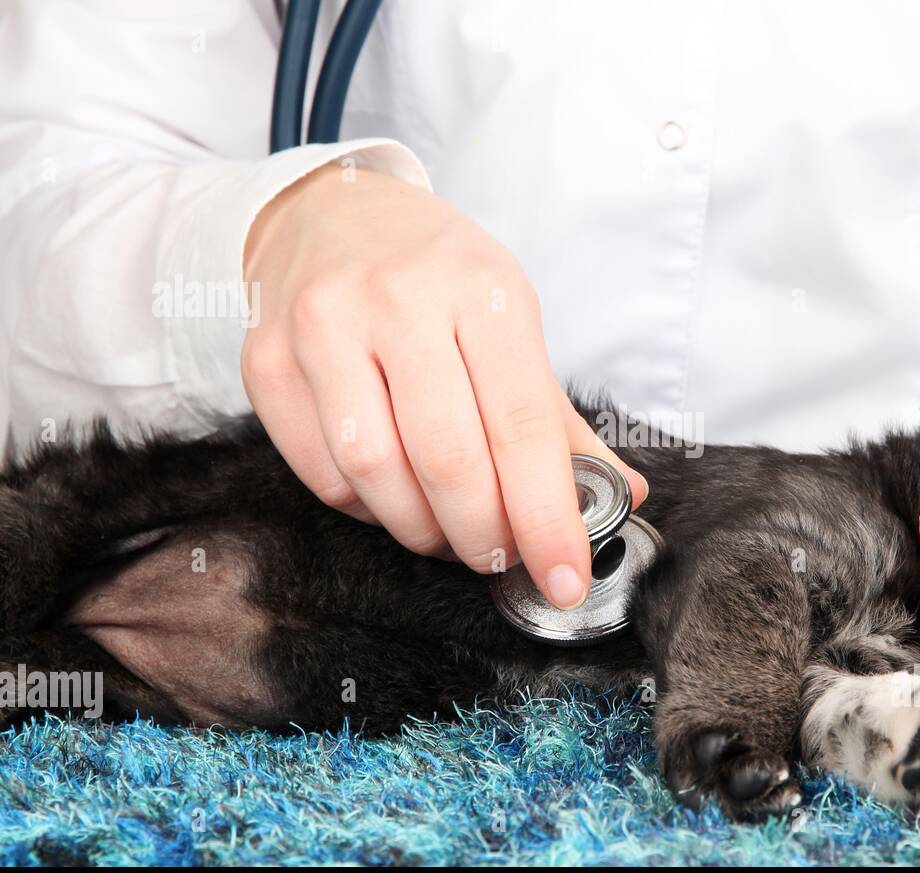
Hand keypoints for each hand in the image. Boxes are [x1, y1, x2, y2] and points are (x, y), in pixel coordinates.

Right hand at [242, 164, 646, 607]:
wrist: (328, 212)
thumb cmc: (435, 275)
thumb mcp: (510, 318)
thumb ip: (558, 419)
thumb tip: (619, 496)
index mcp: (481, 289)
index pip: (523, 426)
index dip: (548, 518)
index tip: (566, 579)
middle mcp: (397, 301)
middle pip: (447, 460)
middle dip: (485, 535)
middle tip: (502, 556)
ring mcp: (321, 328)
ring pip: (376, 474)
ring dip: (424, 529)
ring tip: (451, 529)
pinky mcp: (266, 362)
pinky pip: (323, 474)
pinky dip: (370, 510)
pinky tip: (395, 496)